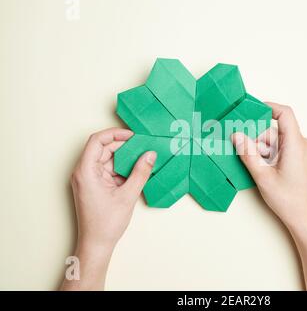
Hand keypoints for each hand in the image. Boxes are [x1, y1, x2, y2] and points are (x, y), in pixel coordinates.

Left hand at [62, 128, 156, 289]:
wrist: (96, 244)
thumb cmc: (106, 224)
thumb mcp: (127, 195)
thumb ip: (140, 172)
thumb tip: (150, 155)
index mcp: (85, 171)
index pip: (97, 141)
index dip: (115, 134)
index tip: (132, 135)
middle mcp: (83, 172)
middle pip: (102, 148)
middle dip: (123, 146)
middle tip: (142, 145)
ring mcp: (88, 179)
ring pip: (107, 159)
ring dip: (124, 158)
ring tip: (142, 158)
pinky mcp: (94, 185)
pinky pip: (108, 170)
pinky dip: (122, 169)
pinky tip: (136, 171)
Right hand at [231, 102, 306, 227]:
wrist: (305, 217)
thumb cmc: (288, 199)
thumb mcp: (262, 176)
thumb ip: (248, 153)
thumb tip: (237, 135)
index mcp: (296, 144)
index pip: (284, 113)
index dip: (268, 107)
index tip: (251, 110)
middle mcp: (301, 144)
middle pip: (274, 129)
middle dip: (257, 137)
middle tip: (241, 147)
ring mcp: (301, 151)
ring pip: (276, 140)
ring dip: (261, 148)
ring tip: (253, 164)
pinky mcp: (299, 159)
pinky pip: (281, 148)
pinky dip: (268, 154)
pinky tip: (260, 167)